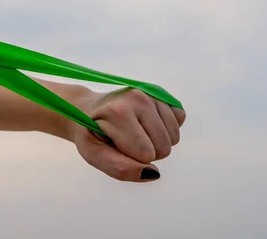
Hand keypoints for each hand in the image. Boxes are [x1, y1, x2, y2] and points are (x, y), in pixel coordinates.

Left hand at [55, 84, 185, 181]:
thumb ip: (120, 168)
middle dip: (147, 152)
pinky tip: (146, 122)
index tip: (114, 145)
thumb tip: (153, 173)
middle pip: (164, 148)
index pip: (146, 154)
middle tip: (125, 140)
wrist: (86, 109)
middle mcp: (137, 98)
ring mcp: (150, 93)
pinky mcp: (160, 92)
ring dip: (156, 141)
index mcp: (117, 112)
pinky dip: (166, 127)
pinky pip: (180, 119)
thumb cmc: (91, 134)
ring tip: (134, 131)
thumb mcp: (94, 155)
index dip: (132, 159)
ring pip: (174, 137)